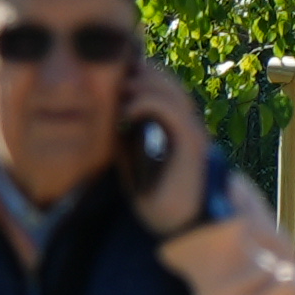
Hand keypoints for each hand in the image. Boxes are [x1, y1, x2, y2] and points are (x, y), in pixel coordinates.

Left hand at [117, 52, 216, 229]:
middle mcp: (186, 119)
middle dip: (135, 72)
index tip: (107, 76)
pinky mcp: (189, 140)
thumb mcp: (129, 156)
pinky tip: (125, 115)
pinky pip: (169, 108)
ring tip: (117, 95)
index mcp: (173, 121)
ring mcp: (190, 128)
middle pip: (164, 77)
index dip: (135, 72)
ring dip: (138, 84)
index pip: (158, 80)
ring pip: (168, 87)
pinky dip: (144, 103)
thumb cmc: (153, 193)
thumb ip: (123, 133)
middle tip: (109, 83)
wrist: (176, 222)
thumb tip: (104, 111)